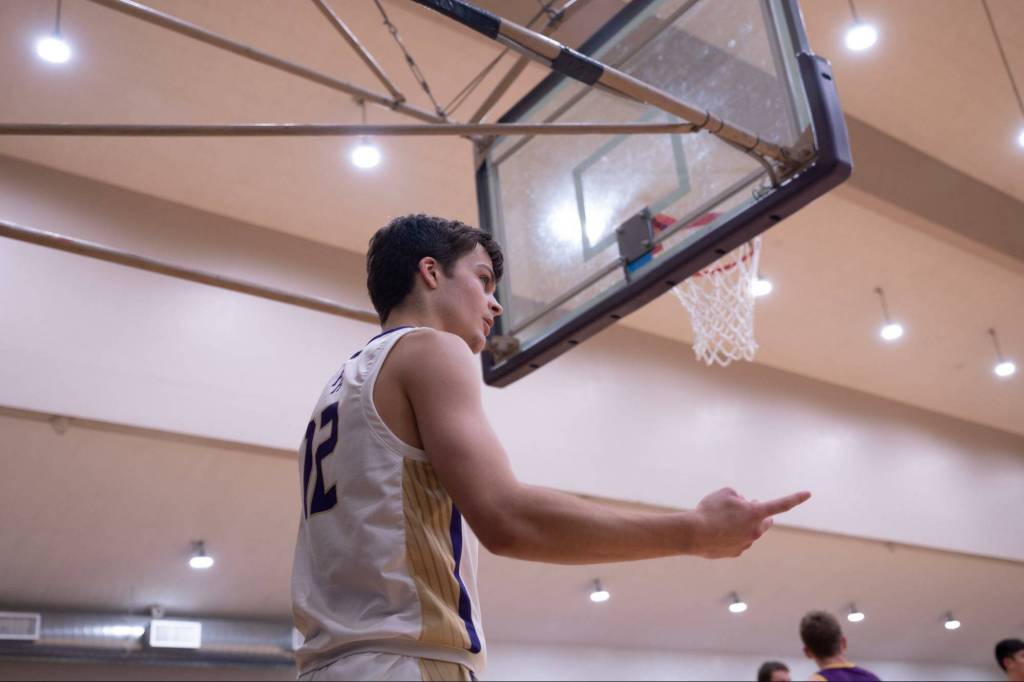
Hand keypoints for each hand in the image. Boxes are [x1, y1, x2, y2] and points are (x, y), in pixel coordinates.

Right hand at [691, 487, 810, 558]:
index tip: (808, 494)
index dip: (796, 498)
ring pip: (749, 531)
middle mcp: (755, 530)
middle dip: (759, 515)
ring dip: (740, 524)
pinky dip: (730, 535)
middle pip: (766, 521)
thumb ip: (739, 497)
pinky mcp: (735, 553)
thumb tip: (743, 507)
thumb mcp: (725, 492)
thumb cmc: (709, 510)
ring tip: (720, 520)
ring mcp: (746, 543)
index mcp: (756, 513)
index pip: (781, 504)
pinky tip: (716, 532)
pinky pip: (737, 541)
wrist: (693, 534)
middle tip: (746, 509)